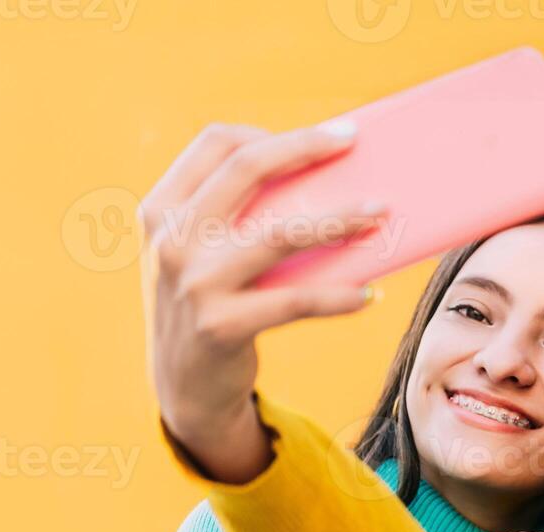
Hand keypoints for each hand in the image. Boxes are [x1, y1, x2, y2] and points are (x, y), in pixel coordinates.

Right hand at [140, 122, 386, 482]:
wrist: (185, 384)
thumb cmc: (210, 303)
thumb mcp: (199, 252)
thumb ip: (232, 215)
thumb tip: (321, 177)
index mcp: (163, 209)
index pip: (215, 143)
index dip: (271, 133)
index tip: (321, 138)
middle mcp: (173, 239)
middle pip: (248, 168)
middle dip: (307, 147)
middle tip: (354, 142)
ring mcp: (195, 282)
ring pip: (282, 233)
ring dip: (339, 219)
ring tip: (381, 214)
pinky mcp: (223, 325)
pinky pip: (297, 301)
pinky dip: (340, 297)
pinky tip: (369, 294)